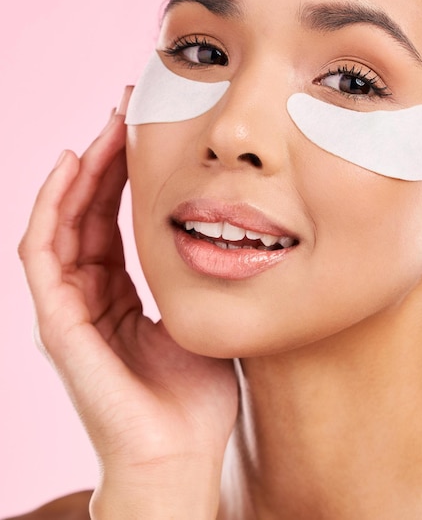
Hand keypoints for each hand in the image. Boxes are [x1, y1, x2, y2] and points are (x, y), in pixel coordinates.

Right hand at [18, 90, 237, 516]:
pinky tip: (70, 167)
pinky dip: (51, 207)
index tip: (144, 132)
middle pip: (86, 213)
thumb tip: (233, 234)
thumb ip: (201, 279)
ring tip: (103, 128)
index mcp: (123, 295)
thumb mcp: (205, 318)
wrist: (181, 455)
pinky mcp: (60, 324)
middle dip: (101, 161)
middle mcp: (92, 296)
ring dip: (79, 172)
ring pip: (62, 223)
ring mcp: (71, 309)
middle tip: (124, 112)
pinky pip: (43, 253)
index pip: (113, 221)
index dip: (123, 176)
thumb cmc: (198, 395)